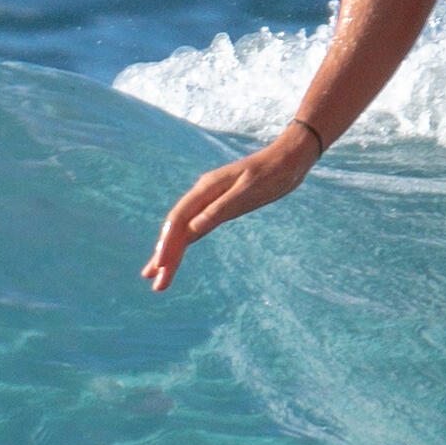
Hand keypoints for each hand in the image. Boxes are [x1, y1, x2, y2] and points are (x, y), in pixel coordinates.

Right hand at [143, 124, 325, 288]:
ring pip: (184, 230)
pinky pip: (196, 228)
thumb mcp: (249, 192)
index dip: (167, 245)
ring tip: (156, 276)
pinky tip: (177, 254)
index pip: (178, 221)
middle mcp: (203, 194)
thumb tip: (194, 227)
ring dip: (170, 253)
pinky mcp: (219, 206)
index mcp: (206, 189)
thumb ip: (221, 209)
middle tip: (156, 285)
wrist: (289, 158)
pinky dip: (184, 243)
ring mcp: (209, 200)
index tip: (161, 268)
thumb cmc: (273, 173)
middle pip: (177, 228)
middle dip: (165, 256)